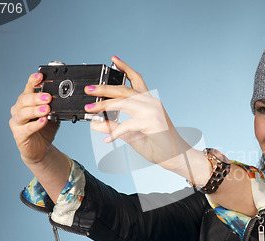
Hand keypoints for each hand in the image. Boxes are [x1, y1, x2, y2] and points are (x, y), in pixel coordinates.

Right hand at [9, 73, 59, 163]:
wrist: (40, 148)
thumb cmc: (45, 129)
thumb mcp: (54, 115)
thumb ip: (56, 106)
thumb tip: (67, 97)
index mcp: (27, 102)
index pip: (28, 88)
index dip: (33, 81)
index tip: (40, 76)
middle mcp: (18, 109)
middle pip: (24, 100)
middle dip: (36, 97)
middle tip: (48, 97)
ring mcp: (17, 122)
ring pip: (22, 113)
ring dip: (35, 110)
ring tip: (46, 109)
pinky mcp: (19, 134)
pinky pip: (26, 128)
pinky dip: (35, 124)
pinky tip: (43, 121)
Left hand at [84, 56, 191, 171]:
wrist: (176, 157)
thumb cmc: (158, 145)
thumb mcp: (131, 134)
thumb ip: (115, 127)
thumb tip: (95, 123)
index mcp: (148, 102)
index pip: (136, 80)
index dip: (125, 68)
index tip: (113, 59)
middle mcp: (151, 103)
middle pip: (124, 89)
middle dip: (104, 88)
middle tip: (88, 89)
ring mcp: (153, 112)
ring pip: (124, 102)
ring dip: (104, 105)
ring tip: (90, 109)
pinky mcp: (153, 123)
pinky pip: (128, 125)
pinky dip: (115, 132)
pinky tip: (107, 139)